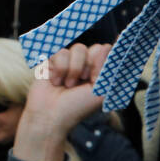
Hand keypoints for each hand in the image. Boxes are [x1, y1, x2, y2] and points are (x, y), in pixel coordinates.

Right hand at [13, 44, 111, 160]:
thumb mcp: (101, 90)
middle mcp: (86, 65)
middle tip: (83, 81)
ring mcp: (69, 62)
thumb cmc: (78, 107)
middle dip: (89, 66)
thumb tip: (108, 45)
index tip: (96, 78)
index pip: (108, 53)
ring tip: (68, 85)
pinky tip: (55, 81)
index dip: (103, 62)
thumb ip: (108, 68)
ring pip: (79, 48)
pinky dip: (59, 69)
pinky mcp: (53, 60)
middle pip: (95, 47)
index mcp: (100, 72)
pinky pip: (61, 52)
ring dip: (74, 69)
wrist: (51, 115)